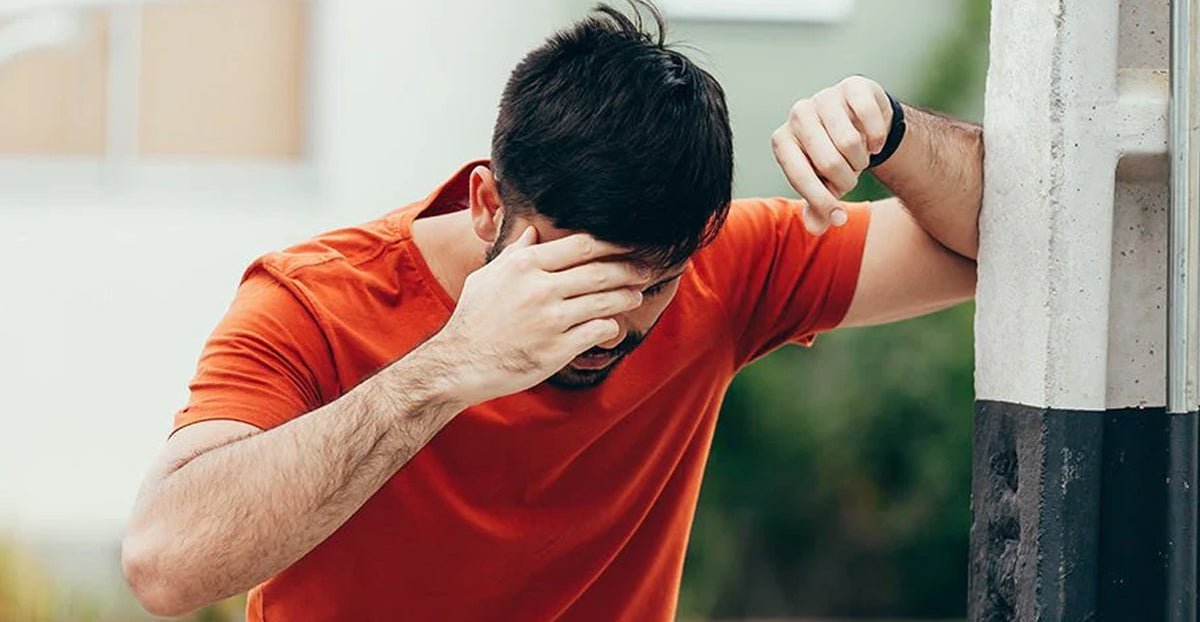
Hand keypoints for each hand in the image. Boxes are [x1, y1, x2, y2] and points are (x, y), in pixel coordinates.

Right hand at [425, 227, 647, 404]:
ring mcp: (550, 320)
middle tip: (645, 270)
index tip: (627, 246)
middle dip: (628, 269)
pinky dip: (611, 327)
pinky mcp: (556, 349)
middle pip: (599, 271)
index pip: (580, 246)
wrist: (459, 363)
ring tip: (636, 295)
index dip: (611, 245)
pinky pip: (597, 331)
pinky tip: (614, 325)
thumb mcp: (488, 277)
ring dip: (626, 297)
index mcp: (524, 266)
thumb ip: (514, 253)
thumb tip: (532, 231)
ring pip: (604, 301)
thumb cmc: (473, 319)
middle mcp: (540, 289)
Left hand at [771, 75, 893, 234]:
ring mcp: (824, 96)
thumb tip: (817, 228)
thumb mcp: (823, 186)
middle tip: (850, 176)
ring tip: (858, 157)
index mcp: (782, 141)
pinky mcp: (852, 85)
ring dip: (862, 160)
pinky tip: (873, 141)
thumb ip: (818, 208)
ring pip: (851, 143)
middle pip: (830, 163)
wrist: (859, 125)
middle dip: (847, 179)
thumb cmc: (833, 160)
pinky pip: (869, 118)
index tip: (838, 217)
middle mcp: (797, 114)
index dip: (822, 201)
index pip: (800, 176)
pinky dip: (877, 139)